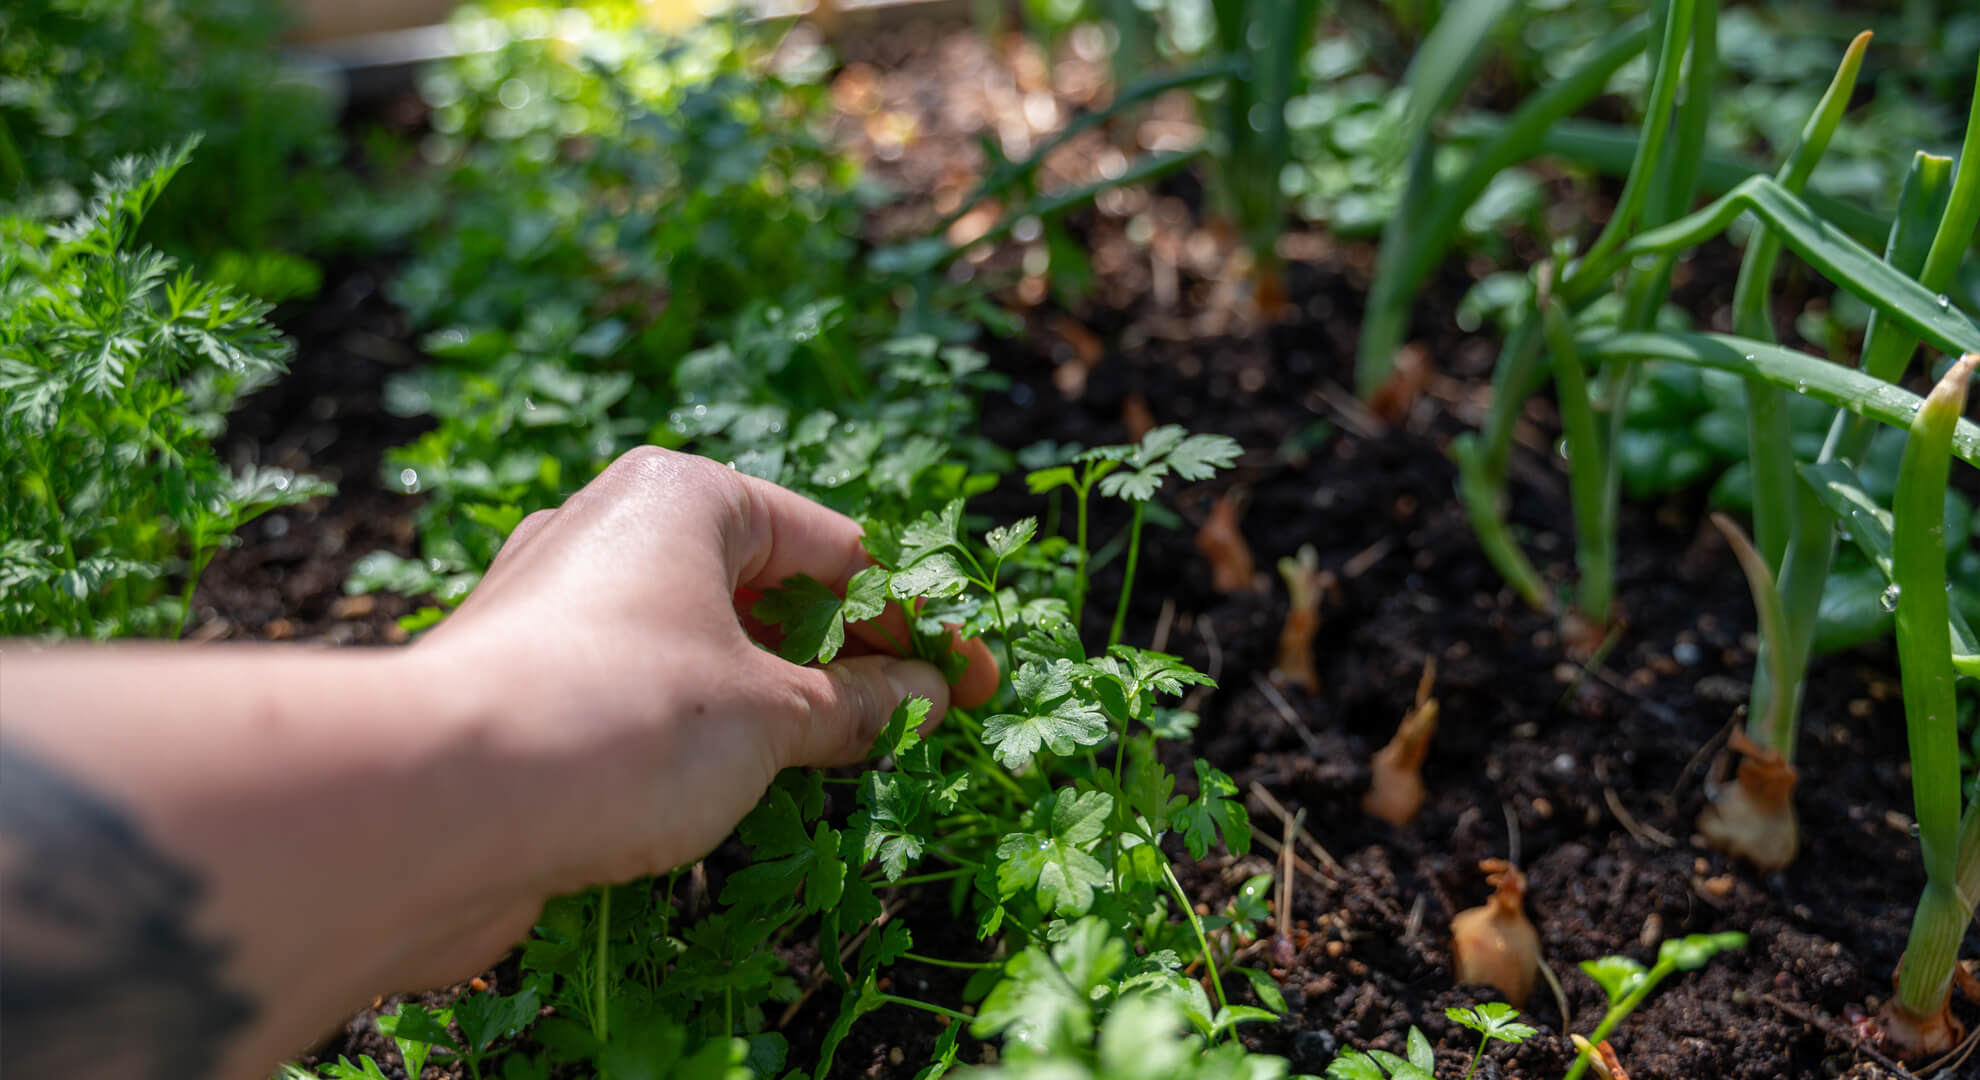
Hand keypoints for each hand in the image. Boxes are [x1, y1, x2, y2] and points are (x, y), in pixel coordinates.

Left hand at [419, 446, 998, 895]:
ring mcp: (561, 606)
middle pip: (771, 590)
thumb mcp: (773, 713)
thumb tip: (927, 695)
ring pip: (707, 644)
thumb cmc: (623, 721)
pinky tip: (743, 786)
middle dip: (850, 657)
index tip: (973, 683)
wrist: (431, 806)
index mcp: (684, 497)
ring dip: (780, 699)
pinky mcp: (525, 681)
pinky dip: (707, 729)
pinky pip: (647, 690)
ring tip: (846, 760)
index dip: (916, 621)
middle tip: (920, 725)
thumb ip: (860, 702)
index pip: (837, 549)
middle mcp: (615, 530)